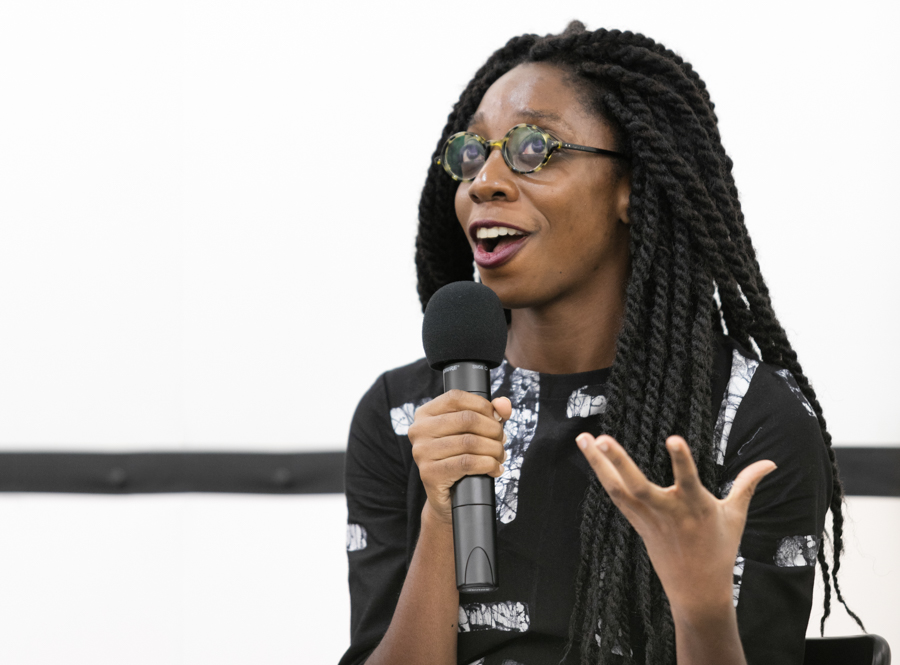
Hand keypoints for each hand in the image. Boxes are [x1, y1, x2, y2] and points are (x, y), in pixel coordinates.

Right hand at [409, 391, 511, 524]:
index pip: (456, 397)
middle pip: (466, 419)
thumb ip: (491, 413)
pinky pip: (467, 463)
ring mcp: (421, 452)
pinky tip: (495, 468)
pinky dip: (488, 464)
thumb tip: (504, 404)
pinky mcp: (429, 473)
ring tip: (500, 455)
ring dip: (494, 449)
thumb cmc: (461, 458)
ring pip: (470, 442)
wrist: (449, 498)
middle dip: (493, 429)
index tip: (497, 418)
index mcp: (425, 414)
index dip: (482, 405)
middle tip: (501, 440)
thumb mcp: (475, 431)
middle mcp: (419, 430)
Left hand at [576, 433, 775, 620]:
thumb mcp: (735, 516)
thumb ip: (747, 483)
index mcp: (695, 507)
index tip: (673, 438)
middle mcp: (668, 511)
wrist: (697, 591)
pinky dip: (602, 476)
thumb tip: (771, 462)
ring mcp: (648, 518)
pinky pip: (616, 496)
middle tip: (602, 439)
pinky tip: (590, 456)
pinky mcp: (636, 522)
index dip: (681, 460)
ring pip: (618, 489)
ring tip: (583, 438)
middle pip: (638, 486)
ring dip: (598, 464)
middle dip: (619, 463)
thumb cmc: (718, 549)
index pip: (688, 479)